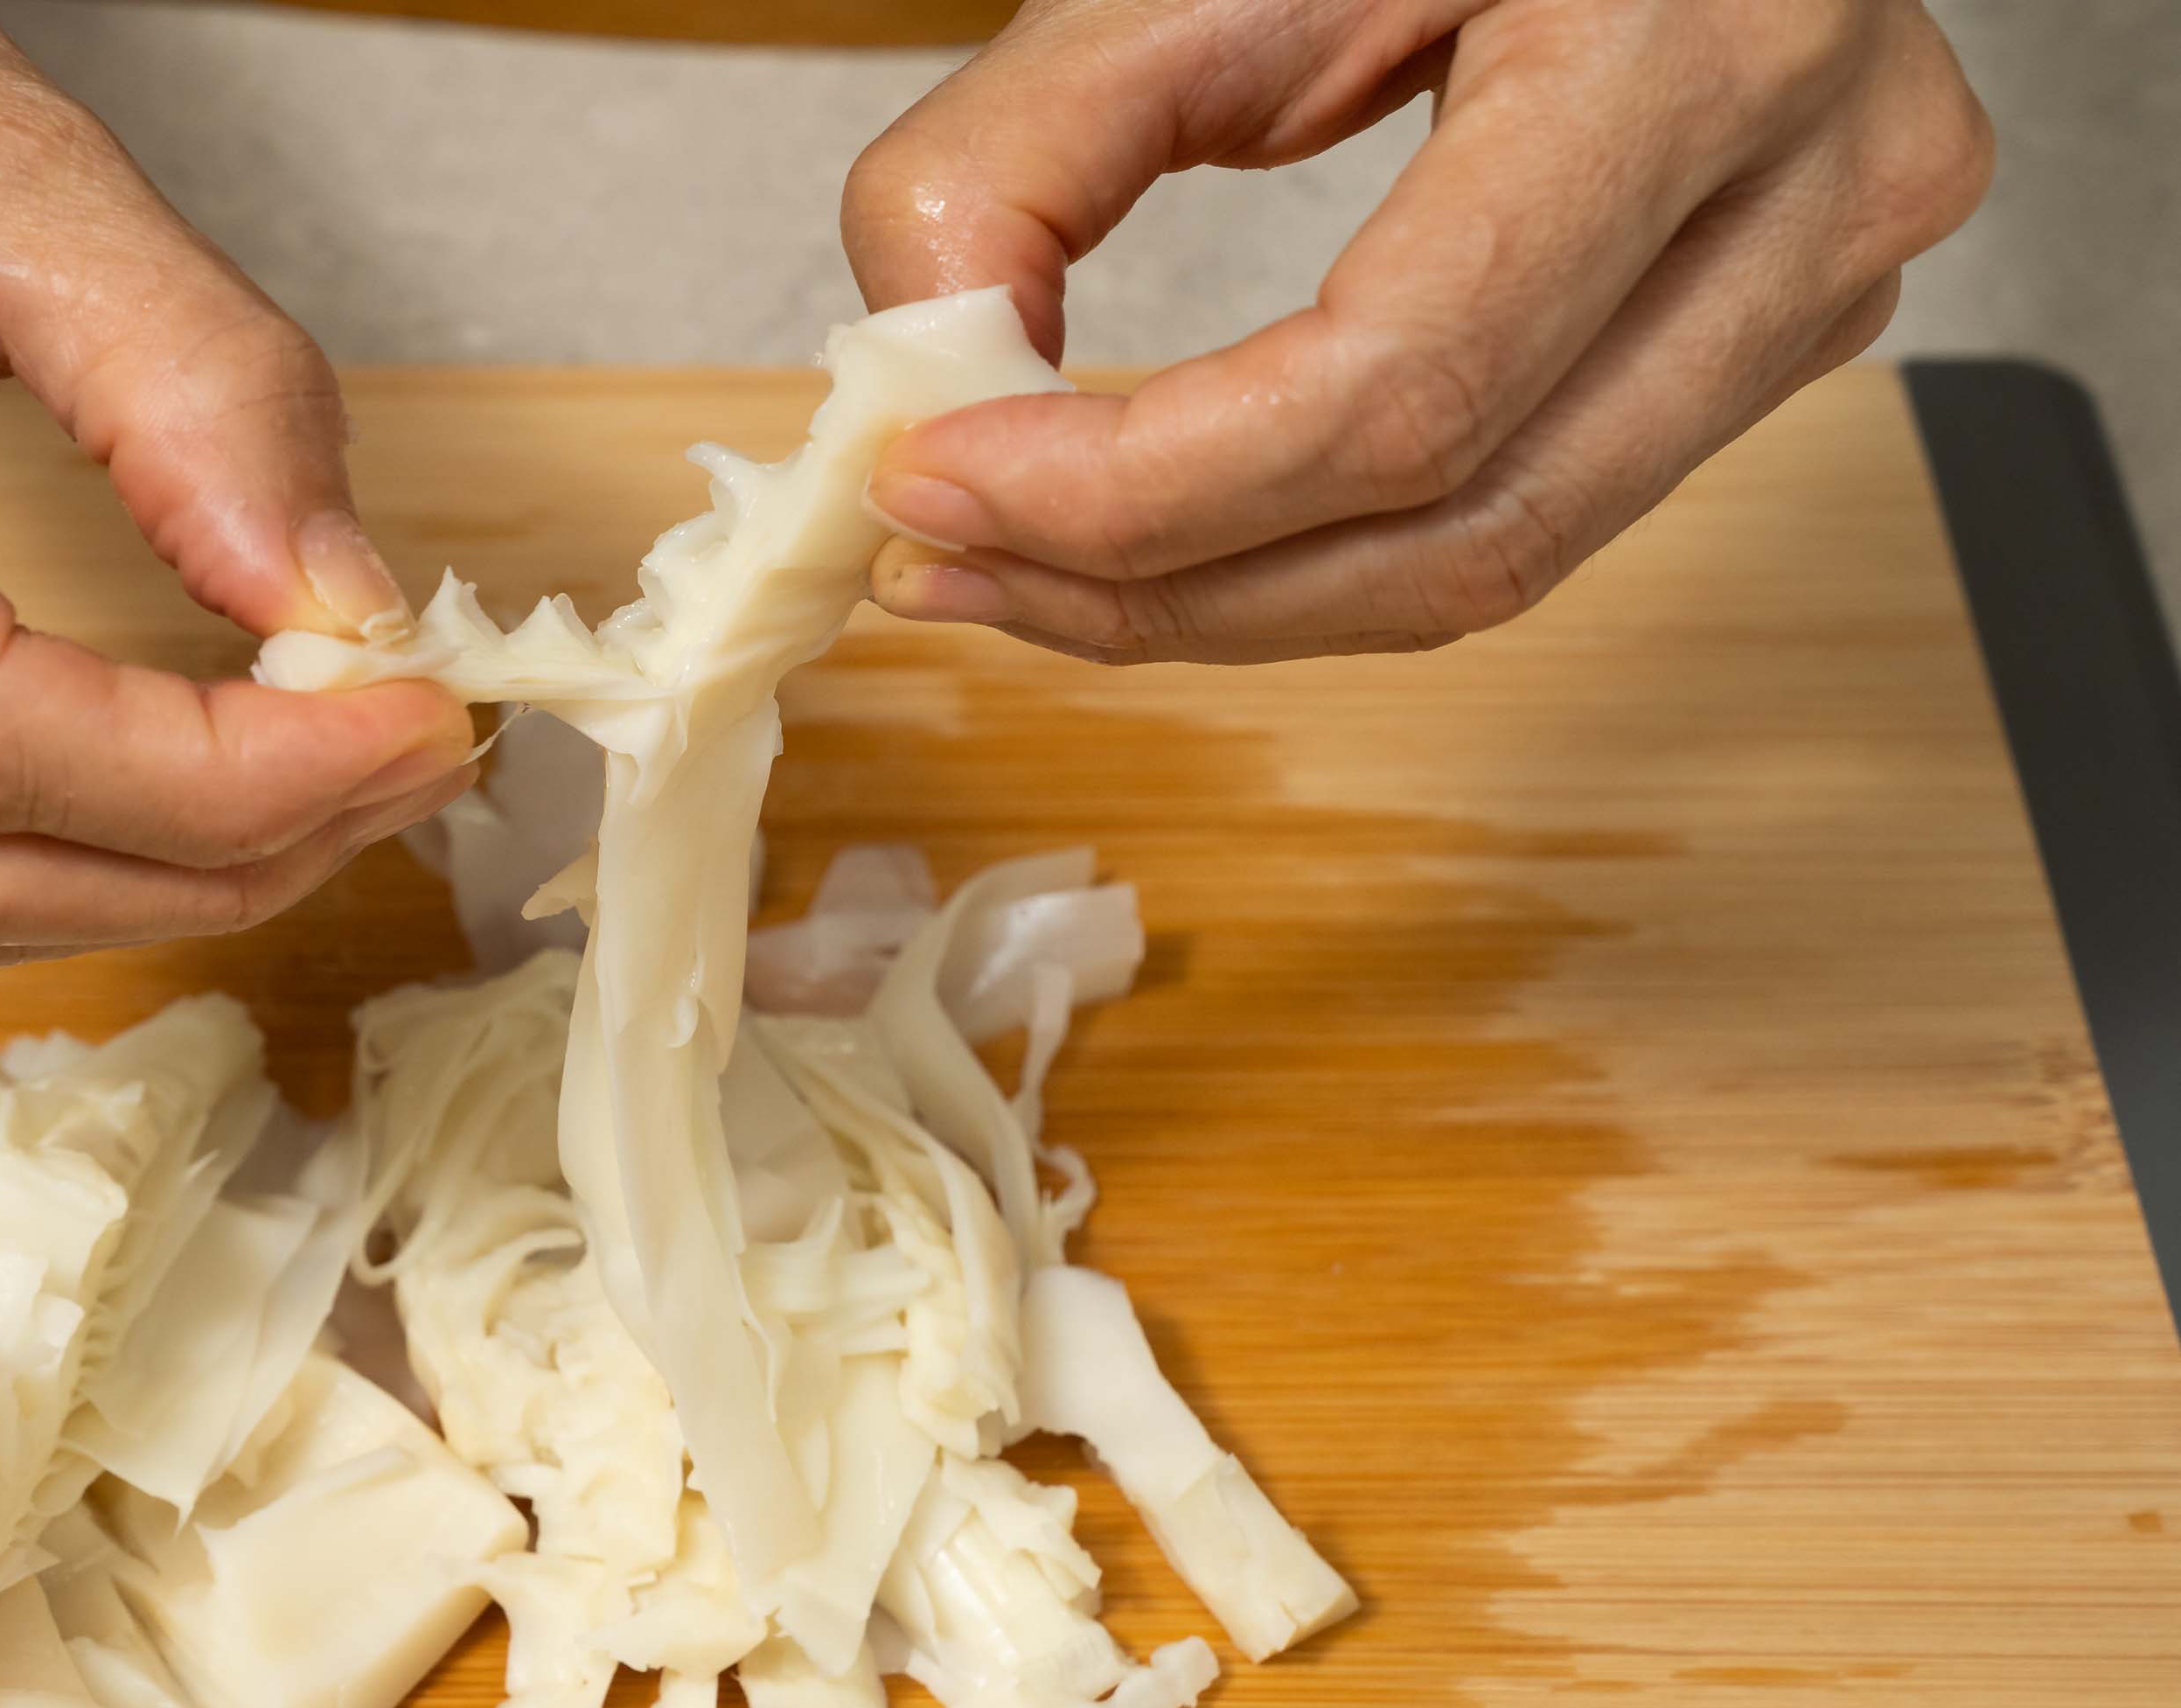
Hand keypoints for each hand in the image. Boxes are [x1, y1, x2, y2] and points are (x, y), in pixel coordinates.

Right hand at [0, 0, 472, 967]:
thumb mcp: (13, 156)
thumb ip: (197, 383)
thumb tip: (341, 611)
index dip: (208, 779)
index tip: (405, 732)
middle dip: (187, 861)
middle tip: (385, 783)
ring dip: (115, 876)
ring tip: (301, 790)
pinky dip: (16, 837)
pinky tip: (152, 780)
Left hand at [844, 0, 1992, 663]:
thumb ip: (1034, 143)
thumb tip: (929, 372)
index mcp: (1690, 38)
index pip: (1401, 382)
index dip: (1141, 485)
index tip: (933, 480)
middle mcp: (1816, 182)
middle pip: (1455, 523)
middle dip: (1160, 585)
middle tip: (949, 566)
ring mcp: (1824, 276)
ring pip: (1499, 563)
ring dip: (1229, 605)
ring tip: (1021, 570)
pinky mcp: (1782, 334)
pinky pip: (1526, 510)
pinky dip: (1321, 551)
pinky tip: (1169, 534)